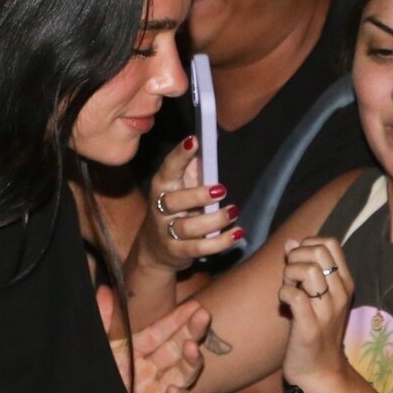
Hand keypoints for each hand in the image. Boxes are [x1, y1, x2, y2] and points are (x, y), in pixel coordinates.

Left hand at [96, 287, 207, 392]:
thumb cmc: (86, 385)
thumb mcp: (95, 350)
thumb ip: (101, 322)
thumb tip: (105, 289)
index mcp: (134, 354)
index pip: (159, 333)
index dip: (176, 319)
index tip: (195, 304)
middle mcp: (148, 373)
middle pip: (176, 351)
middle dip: (192, 333)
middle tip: (204, 315)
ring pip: (181, 378)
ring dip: (190, 363)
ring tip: (194, 347)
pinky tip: (174, 390)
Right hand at [136, 137, 241, 272]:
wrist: (155, 249)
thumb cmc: (175, 209)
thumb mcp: (180, 187)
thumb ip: (194, 168)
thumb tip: (212, 141)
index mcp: (162, 186)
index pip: (168, 168)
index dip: (180, 154)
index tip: (194, 141)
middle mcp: (160, 208)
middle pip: (174, 201)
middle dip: (197, 195)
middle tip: (221, 189)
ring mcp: (166, 232)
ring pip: (188, 227)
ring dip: (214, 220)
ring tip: (233, 212)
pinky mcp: (177, 252)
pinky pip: (199, 248)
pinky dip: (220, 241)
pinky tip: (237, 233)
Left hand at [278, 236, 353, 392]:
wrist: (320, 371)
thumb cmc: (316, 331)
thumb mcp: (319, 297)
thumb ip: (307, 269)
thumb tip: (291, 242)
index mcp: (345, 283)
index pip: (331, 243)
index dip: (307, 244)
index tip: (298, 262)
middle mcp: (340, 294)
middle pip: (318, 251)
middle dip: (296, 257)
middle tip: (290, 277)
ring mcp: (327, 310)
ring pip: (307, 270)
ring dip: (288, 274)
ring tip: (288, 289)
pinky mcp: (310, 326)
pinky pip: (294, 295)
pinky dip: (283, 294)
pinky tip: (284, 304)